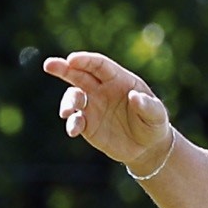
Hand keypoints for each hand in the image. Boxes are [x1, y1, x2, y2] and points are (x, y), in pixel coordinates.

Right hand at [45, 50, 172, 171]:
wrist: (147, 147)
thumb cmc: (154, 124)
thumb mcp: (157, 115)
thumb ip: (148, 105)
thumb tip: (134, 97)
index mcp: (118, 79)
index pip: (99, 65)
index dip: (85, 61)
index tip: (72, 59)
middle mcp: (101, 89)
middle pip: (79, 75)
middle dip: (63, 69)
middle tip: (49, 65)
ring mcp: (92, 106)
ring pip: (73, 98)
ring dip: (67, 103)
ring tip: (67, 113)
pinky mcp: (88, 125)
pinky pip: (75, 121)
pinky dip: (72, 124)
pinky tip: (74, 130)